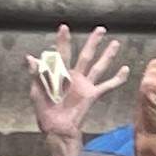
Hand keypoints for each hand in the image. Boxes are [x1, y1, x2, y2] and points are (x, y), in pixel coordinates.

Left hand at [28, 27, 127, 155]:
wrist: (57, 127)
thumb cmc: (45, 110)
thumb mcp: (36, 90)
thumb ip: (35, 74)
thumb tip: (30, 58)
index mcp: (60, 73)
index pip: (62, 53)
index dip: (63, 40)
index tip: (64, 27)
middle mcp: (75, 76)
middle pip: (86, 55)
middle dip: (93, 42)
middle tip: (100, 29)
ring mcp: (85, 85)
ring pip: (99, 66)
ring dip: (107, 55)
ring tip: (115, 43)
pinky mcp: (93, 95)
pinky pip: (107, 85)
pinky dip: (117, 79)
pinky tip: (125, 70)